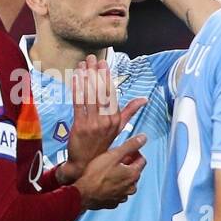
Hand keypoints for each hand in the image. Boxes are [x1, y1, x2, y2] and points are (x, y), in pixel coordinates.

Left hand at [64, 55, 146, 180]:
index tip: (103, 63)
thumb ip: (130, 111)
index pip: (112, 94)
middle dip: (96, 73)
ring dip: (86, 78)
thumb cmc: (102, 144)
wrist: (85, 163)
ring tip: (83, 63)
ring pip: (90, 96)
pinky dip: (76, 89)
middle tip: (92, 57)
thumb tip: (144, 99)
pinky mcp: (80, 125)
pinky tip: (75, 78)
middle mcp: (106, 120)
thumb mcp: (119, 128)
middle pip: (101, 92)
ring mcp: (93, 123)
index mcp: (116, 120)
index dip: (107, 77)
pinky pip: (78, 104)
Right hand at [73, 134, 147, 209]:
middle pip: (134, 171)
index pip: (142, 160)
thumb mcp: (113, 155)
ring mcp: (123, 196)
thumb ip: (130, 146)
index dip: (134, 153)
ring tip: (108, 170)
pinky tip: (104, 182)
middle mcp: (131, 187)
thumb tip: (143, 138)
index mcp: (133, 174)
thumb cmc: (96, 175)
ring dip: (121, 176)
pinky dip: (114, 186)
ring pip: (126, 182)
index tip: (126, 151)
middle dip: (127, 164)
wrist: (83, 193)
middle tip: (115, 159)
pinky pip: (118, 192)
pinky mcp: (114, 202)